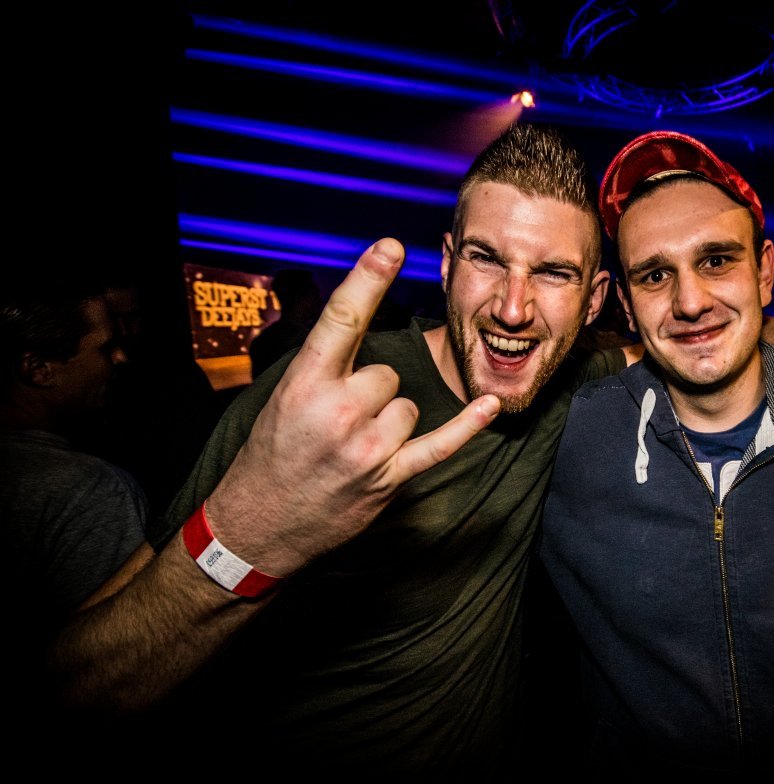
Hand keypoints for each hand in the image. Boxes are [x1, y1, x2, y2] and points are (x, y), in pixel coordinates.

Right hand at [205, 238, 499, 575]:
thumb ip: (325, 363)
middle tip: (338, 420)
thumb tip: (360, 318)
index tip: (390, 246)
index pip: (342, 319)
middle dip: (370, 391)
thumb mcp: (284, 397)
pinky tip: (491, 405)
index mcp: (305, 383)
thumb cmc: (273, 453)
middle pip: (388, 372)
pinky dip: (467, 426)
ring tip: (353, 445)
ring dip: (390, 420)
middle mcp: (338, 411)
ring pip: (407, 405)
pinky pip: (439, 444)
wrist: (259, 524)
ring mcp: (367, 448)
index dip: (368, 279)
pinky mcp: (389, 478)